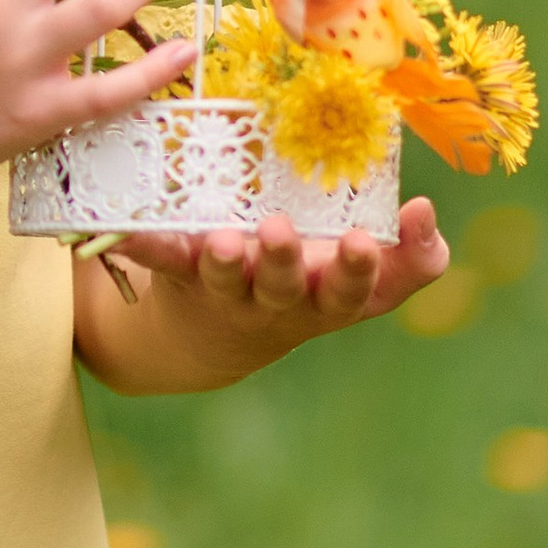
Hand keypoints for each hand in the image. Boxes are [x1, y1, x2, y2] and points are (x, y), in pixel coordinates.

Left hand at [89, 199, 449, 392]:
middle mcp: (279, 301)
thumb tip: (426, 213)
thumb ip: (409, 254)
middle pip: (286, 289)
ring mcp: (228, 292)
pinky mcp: (183, 276)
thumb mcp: (362, 277)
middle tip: (281, 231)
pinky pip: (162, 259)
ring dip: (225, 263)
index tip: (365, 239)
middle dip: (286, 263)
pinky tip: (121, 228)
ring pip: (228, 282)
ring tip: (222, 242)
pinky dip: (142, 243)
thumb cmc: (308, 286)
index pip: (357, 292)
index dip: (364, 270)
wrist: (216, 335)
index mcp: (328, 297)